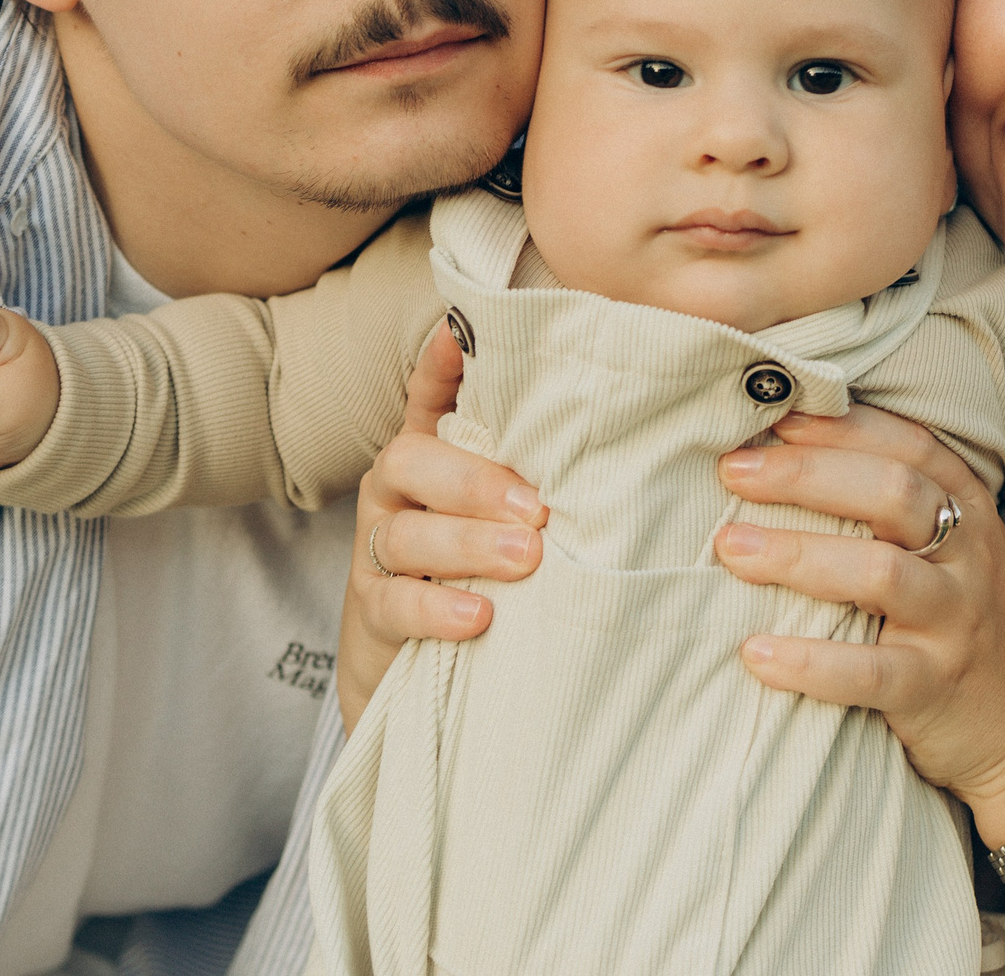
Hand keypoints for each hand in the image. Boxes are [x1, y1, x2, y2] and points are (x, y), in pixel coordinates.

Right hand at [336, 325, 547, 732]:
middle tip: (537, 509)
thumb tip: (631, 436)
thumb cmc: (485, 573)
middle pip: (412, 460)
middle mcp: (398, 492)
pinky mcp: (374, 610)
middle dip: (475, 481)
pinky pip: (395, 602)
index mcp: (434, 456)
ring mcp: (380, 552)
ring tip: (525, 559)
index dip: (440, 364)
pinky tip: (479, 616)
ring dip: (467, 542)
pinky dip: (437, 609)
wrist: (419, 672)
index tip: (459, 331)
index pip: (429, 396)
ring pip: (405, 533)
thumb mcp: (512, 516)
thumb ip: (544, 476)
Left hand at [711, 405, 1004, 847]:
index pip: (909, 444)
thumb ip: (902, 508)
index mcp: (972, 511)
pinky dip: (809, 663)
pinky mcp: (937, 688)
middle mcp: (971, 557)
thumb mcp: (960, 554)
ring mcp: (957, 622)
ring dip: (798, 554)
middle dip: (805, 474)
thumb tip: (786, 455)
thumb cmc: (977, 630)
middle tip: (731, 471)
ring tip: (730, 549)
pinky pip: (870, 672)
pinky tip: (755, 653)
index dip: (839, 425)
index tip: (770, 415)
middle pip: (891, 492)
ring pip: (880, 573)